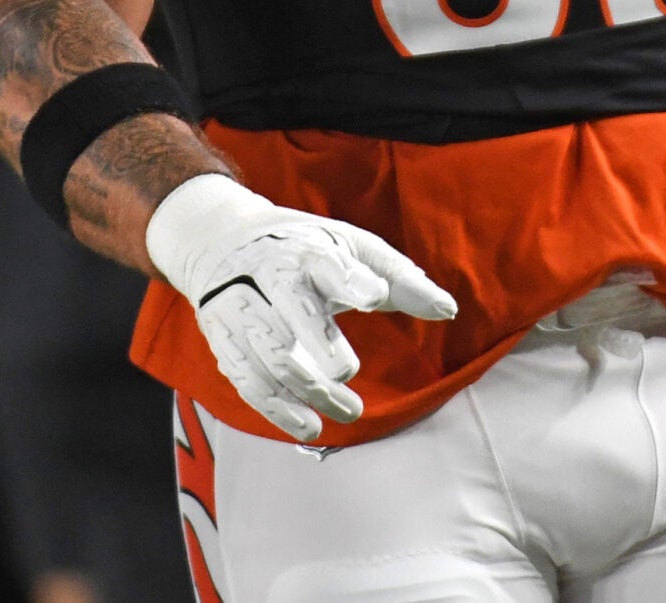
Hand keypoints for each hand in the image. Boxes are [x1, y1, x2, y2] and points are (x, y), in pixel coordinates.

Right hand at [143, 173, 456, 441]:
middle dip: (319, 340)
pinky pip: (247, 380)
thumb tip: (449, 311)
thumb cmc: (303, 247)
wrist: (217, 240)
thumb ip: (399, 279)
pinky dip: (277, 409)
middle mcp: (268, 274)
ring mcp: (239, 306)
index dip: (352, 280)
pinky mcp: (222, 339)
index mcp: (306, 247)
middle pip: (292, 308)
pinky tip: (309, 427)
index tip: (376, 297)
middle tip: (349, 370)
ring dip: (309, 388)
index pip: (329, 262)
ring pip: (271, 353)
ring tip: (351, 411)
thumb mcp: (351, 247)